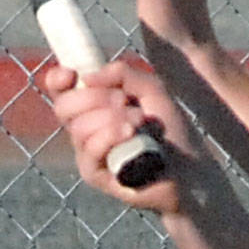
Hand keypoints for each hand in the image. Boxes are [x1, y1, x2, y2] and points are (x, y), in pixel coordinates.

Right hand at [42, 56, 193, 208]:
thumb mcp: (151, 90)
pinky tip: (132, 134)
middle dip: (94, 98)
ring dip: (112, 118)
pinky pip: (91, 149)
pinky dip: (111, 136)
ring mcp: (87, 154)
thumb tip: (88, 76)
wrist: (190, 168)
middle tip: (124, 101)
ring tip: (140, 121)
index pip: (60, 91)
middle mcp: (84, 131)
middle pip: (64, 107)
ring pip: (80, 128)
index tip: (73, 74)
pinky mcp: (94, 175)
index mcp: (93, 107)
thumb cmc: (171, 131)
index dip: (58, 79)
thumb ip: (123, 74)